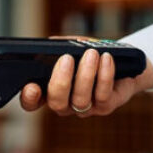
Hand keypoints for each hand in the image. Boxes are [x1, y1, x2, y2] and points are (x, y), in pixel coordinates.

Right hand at [18, 39, 152, 116]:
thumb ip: (58, 48)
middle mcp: (65, 104)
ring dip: (85, 74)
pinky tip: (106, 58)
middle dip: (60, 81)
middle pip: (56, 103)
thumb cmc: (91, 55)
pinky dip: (104, 75)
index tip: (31, 86)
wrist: (123, 64)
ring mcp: (85, 108)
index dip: (29, 98)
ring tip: (91, 54)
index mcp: (50, 91)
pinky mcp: (105, 107)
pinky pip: (103, 95)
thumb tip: (52, 44)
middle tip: (66, 59)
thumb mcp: (72, 48)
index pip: (32, 102)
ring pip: (81, 99)